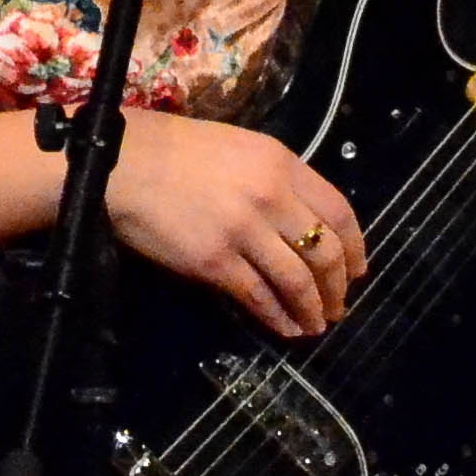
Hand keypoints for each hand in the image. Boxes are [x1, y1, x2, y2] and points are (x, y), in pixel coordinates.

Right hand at [96, 111, 366, 341]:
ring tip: (315, 324)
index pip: (339, 210)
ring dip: (313, 308)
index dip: (355, 247)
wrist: (118, 164)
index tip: (357, 269)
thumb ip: (274, 178)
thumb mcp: (237, 148)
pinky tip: (285, 328)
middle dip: (338, 286)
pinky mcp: (214, 262)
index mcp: (280, 162)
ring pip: (297, 280)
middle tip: (339, 306)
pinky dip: (277, 317)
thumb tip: (301, 220)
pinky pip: (258, 297)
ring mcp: (243, 230)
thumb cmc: (171, 150)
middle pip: (325, 251)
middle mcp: (270, 196)